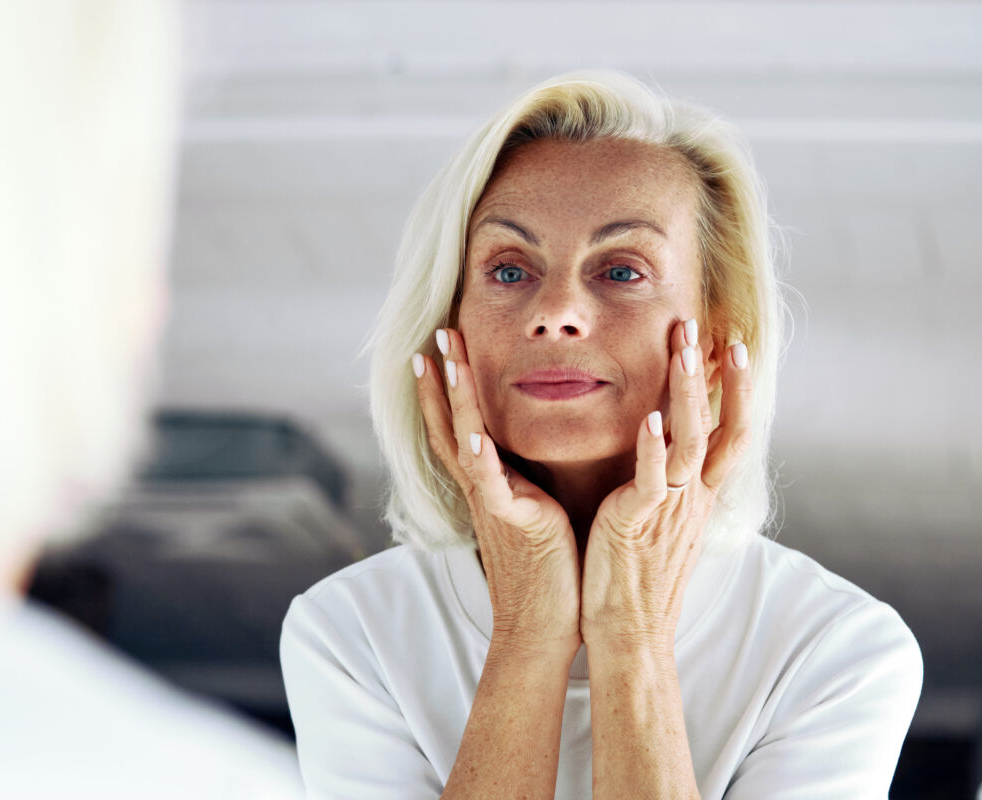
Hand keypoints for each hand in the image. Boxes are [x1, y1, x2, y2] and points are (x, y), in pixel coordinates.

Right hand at [415, 328, 581, 658]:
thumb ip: (524, 481)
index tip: (437, 348)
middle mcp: (482, 488)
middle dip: (442, 378)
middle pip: (450, 423)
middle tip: (435, 334)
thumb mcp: (532, 511)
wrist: (543, 625)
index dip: (444, 389)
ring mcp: (493, 503)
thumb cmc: (547, 570)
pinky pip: (492, 484)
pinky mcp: (514, 521)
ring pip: (464, 441)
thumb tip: (527, 456)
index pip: (458, 426)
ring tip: (444, 360)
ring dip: (453, 400)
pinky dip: (480, 456)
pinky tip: (473, 431)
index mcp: (490, 484)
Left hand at [580, 318, 752, 654]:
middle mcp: (693, 497)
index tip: (736, 346)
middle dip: (714, 373)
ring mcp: (670, 508)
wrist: (629, 631)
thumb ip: (670, 485)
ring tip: (684, 349)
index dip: (738, 390)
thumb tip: (668, 450)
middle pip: (718, 424)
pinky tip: (649, 418)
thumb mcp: (662, 522)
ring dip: (688, 392)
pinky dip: (652, 448)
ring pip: (691, 440)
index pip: (731, 433)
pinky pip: (652, 480)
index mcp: (699, 495)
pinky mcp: (639, 521)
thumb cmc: (637, 576)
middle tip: (705, 325)